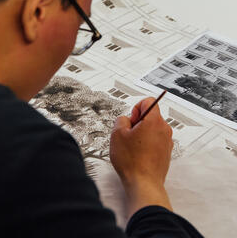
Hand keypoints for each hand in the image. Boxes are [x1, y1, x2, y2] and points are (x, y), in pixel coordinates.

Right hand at [109, 97, 172, 216]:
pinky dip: (146, 143)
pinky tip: (138, 153)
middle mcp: (164, 129)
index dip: (136, 108)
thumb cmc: (132, 161)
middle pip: (150, 115)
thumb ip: (121, 119)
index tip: (131, 120)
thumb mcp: (117, 134)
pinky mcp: (166, 151)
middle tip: (129, 134)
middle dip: (138, 121)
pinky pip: (155, 139)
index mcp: (154, 121)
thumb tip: (126, 120)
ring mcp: (167, 141)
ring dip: (142, 133)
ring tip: (132, 146)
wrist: (143, 183)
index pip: (148, 101)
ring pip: (152, 128)